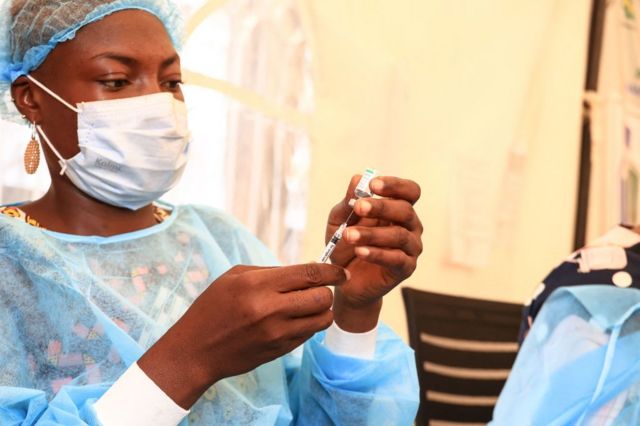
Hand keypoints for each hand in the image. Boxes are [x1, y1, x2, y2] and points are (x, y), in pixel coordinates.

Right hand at [138, 263, 347, 408]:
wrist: (196, 350)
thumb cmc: (213, 307)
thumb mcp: (235, 277)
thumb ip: (271, 272)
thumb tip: (305, 271)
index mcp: (258, 285)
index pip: (310, 274)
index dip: (332, 271)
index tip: (342, 272)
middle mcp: (271, 309)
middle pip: (323, 297)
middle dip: (326, 291)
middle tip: (318, 289)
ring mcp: (277, 333)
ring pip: (322, 319)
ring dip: (321, 311)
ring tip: (307, 306)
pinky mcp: (280, 350)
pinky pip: (309, 335)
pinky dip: (308, 325)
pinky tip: (293, 320)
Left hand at [326, 175, 422, 331]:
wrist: (344, 278)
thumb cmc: (345, 245)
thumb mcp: (340, 221)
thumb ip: (348, 202)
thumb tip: (357, 178)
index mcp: (398, 209)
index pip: (409, 191)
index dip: (395, 185)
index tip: (373, 184)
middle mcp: (410, 226)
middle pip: (406, 210)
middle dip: (381, 207)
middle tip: (358, 207)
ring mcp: (411, 247)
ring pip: (399, 235)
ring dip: (372, 233)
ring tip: (349, 235)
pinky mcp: (406, 268)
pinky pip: (396, 258)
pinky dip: (376, 253)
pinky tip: (360, 251)